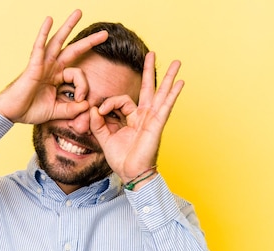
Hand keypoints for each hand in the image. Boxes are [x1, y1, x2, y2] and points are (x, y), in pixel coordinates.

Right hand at [0, 10, 107, 123]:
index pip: (78, 75)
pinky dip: (43, 33)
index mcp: (57, 77)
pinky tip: (49, 20)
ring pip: (58, 41)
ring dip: (68, 27)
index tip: (81, 101)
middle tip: (105, 33)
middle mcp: (51, 67)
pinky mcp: (33, 65)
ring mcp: (42, 64)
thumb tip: (87, 106)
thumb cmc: (30, 110)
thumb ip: (72, 109)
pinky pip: (39, 46)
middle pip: (72, 49)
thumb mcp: (56, 111)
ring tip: (79, 13)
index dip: (83, 87)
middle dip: (88, 41)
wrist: (12, 113)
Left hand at [90, 53, 183, 187]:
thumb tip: (93, 108)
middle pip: (147, 89)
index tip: (98, 111)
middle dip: (149, 71)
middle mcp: (143, 116)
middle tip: (152, 53)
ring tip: (177, 62)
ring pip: (160, 94)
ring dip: (168, 78)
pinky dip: (172, 95)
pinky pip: (165, 107)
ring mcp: (152, 119)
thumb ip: (98, 124)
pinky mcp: (156, 125)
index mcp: (131, 119)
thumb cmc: (122, 159)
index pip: (121, 101)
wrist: (131, 173)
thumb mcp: (104, 139)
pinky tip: (180, 83)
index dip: (108, 103)